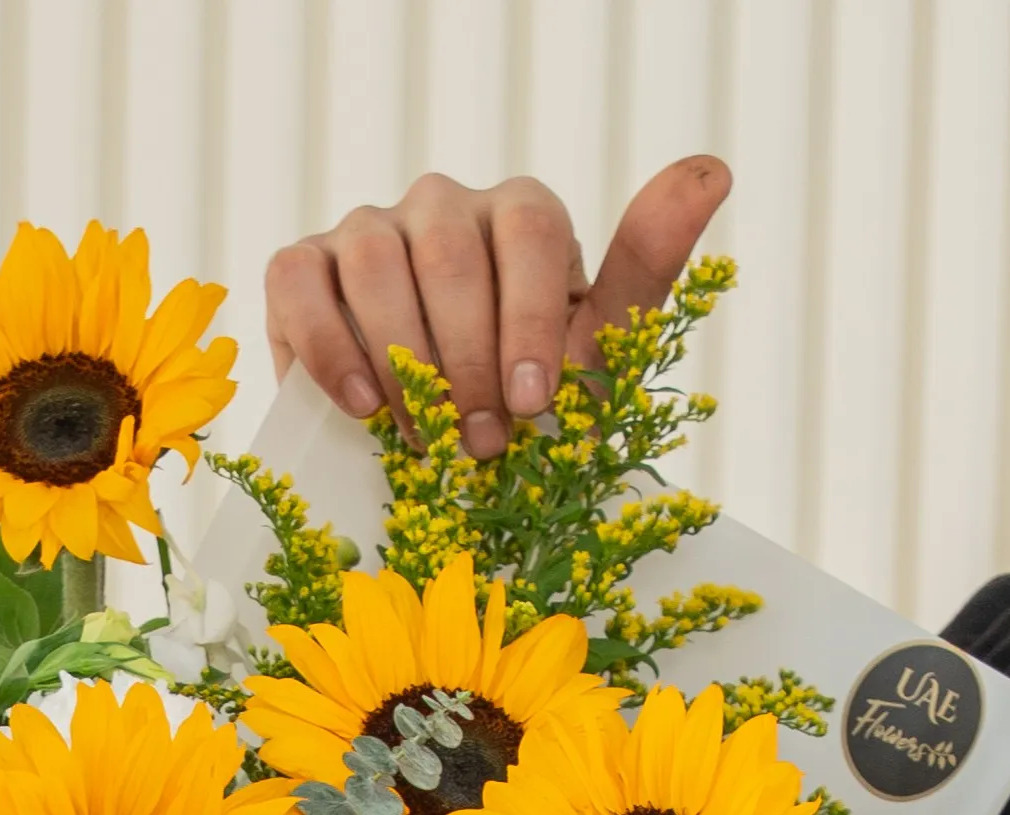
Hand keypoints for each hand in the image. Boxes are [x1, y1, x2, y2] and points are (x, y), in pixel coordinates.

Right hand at [263, 157, 733, 455]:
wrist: (442, 450)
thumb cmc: (523, 399)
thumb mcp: (596, 346)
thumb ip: (646, 264)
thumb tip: (711, 169)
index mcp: (518, 213)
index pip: (524, 230)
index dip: (527, 319)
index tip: (531, 405)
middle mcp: (442, 206)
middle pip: (448, 253)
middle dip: (468, 361)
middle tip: (481, 446)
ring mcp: (367, 232)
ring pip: (375, 265)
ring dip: (403, 363)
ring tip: (424, 439)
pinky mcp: (300, 270)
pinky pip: (298, 286)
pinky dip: (328, 347)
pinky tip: (363, 407)